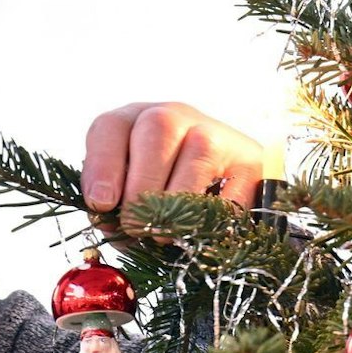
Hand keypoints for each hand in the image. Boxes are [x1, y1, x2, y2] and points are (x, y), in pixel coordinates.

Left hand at [80, 102, 264, 221]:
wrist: (223, 197)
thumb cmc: (161, 201)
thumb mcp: (128, 197)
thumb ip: (113, 207)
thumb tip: (110, 221)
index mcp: (135, 122)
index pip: (112, 126)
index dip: (103, 165)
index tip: (101, 203)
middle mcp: (176, 117)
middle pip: (159, 128)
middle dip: (142, 183)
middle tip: (135, 225)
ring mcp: (217, 134)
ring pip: (199, 150)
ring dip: (177, 199)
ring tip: (164, 235)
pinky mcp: (250, 161)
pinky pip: (233, 184)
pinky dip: (216, 213)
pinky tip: (201, 232)